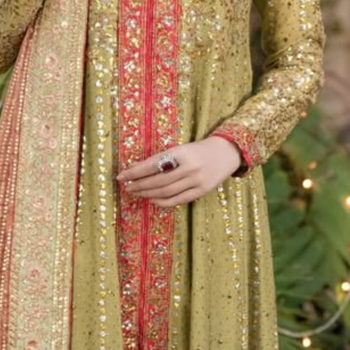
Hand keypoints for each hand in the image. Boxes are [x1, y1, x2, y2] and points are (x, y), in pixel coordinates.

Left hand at [115, 136, 243, 205]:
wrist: (227, 152)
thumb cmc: (199, 149)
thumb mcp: (182, 148)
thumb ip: (163, 158)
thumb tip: (137, 169)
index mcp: (182, 152)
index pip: (153, 164)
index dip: (135, 171)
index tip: (122, 175)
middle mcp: (189, 167)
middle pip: (158, 180)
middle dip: (139, 184)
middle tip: (127, 186)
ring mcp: (197, 180)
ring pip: (166, 191)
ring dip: (148, 193)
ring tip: (136, 192)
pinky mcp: (202, 191)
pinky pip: (178, 199)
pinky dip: (163, 201)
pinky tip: (152, 200)